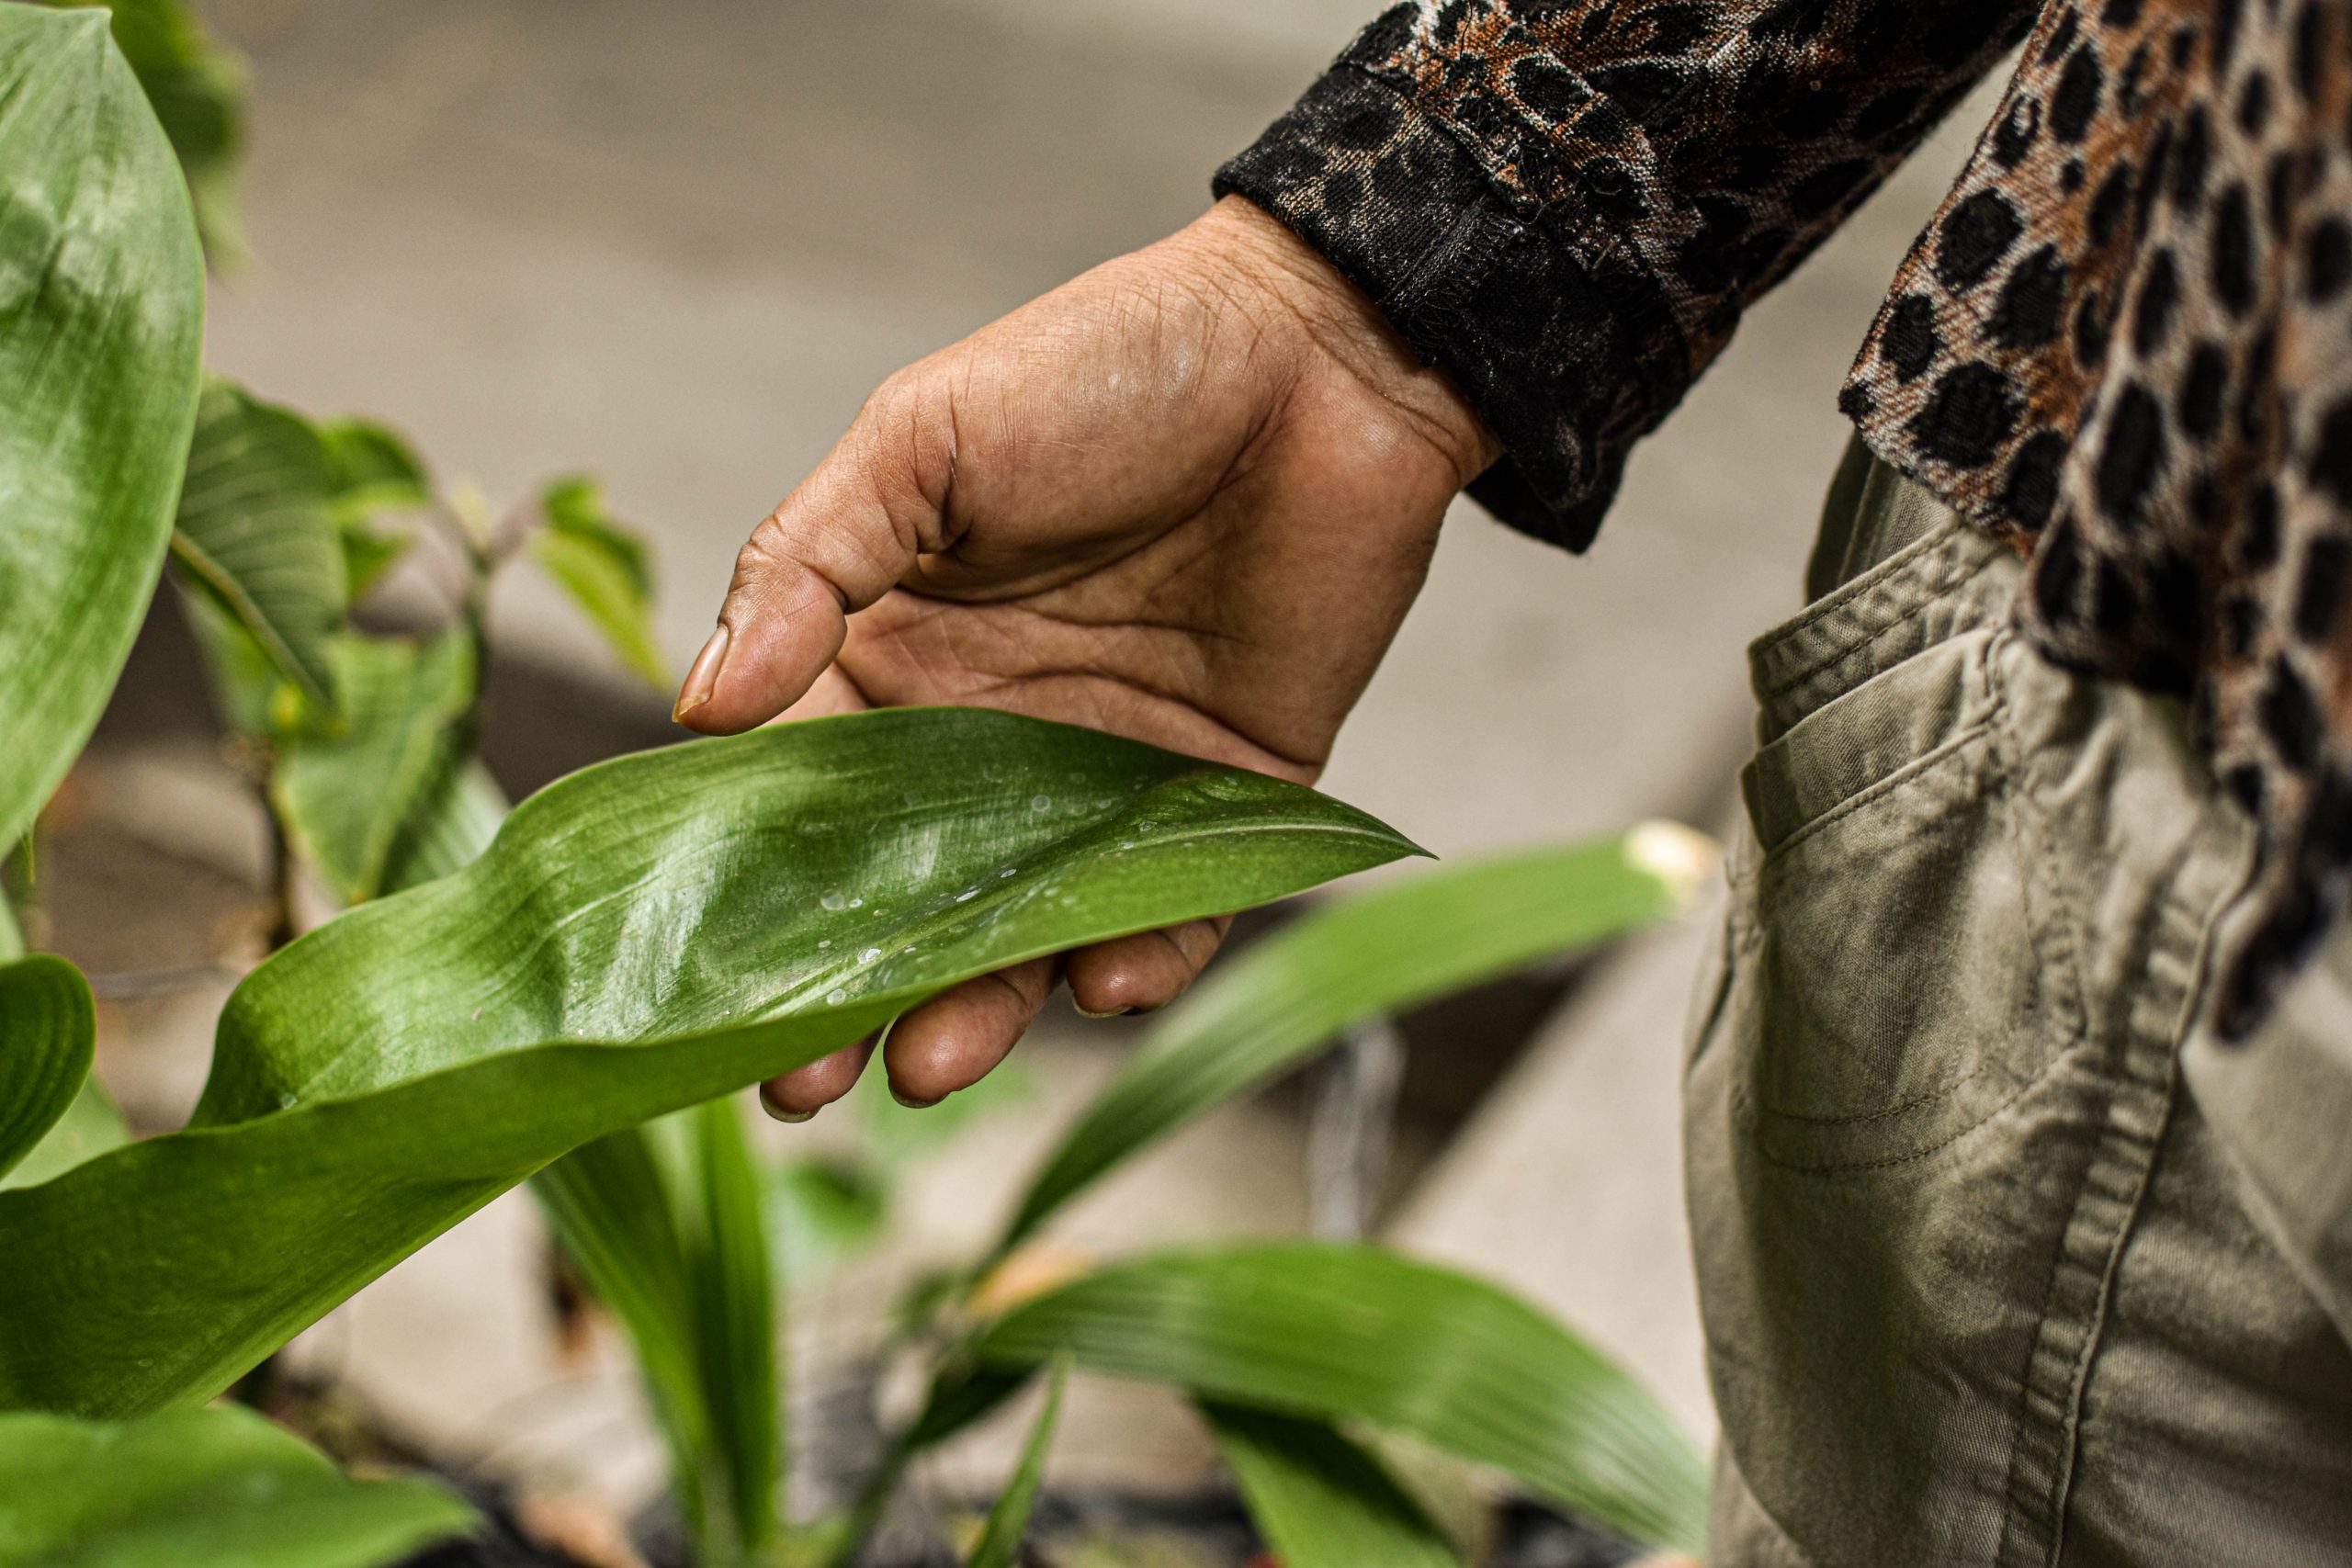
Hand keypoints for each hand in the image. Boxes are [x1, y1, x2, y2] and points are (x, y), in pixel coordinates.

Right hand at [678, 196, 1496, 1118]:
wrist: (1322, 355)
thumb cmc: (1106, 369)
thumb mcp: (926, 438)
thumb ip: (810, 563)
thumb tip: (700, 708)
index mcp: (896, 657)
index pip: (801, 800)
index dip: (753, 892)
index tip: (707, 983)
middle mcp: (989, 741)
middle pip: (904, 898)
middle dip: (849, 995)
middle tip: (802, 1084)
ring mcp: (1106, 781)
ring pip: (1029, 929)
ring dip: (982, 1006)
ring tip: (934, 1066)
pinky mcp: (1225, 800)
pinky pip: (1177, 909)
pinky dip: (1143, 955)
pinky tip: (1105, 979)